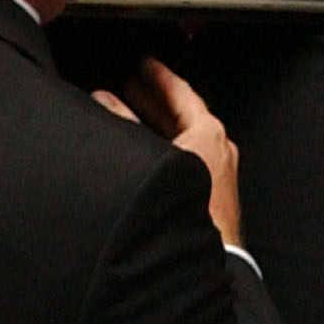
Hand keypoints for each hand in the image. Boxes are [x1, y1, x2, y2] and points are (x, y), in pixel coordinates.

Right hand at [96, 59, 243, 249]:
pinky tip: (140, 151)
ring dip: (153, 122)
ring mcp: (216, 171)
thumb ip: (123, 123)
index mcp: (210, 134)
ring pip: (181, 136)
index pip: (182, 93)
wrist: (201, 259)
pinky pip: (184, 156)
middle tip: (131, 84)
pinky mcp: (209, 192)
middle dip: (152, 98)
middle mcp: (218, 149)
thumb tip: (105, 100)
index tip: (146, 64)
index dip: (160, 75)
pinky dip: (161, 145)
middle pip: (181, 113)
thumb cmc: (183, 211)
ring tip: (128, 112)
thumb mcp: (148, 156)